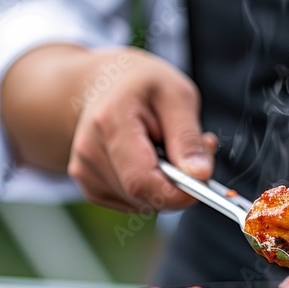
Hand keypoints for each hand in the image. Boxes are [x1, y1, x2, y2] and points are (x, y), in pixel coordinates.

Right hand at [66, 47, 216, 211]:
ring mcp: (85, 171)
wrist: (106, 84)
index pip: (141, 181)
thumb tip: (199, 175)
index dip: (177, 193)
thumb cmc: (144, 85)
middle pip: (143, 195)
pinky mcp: (90, 185)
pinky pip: (133, 203)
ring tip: (167, 148)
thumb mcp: (177, 96)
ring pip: (141, 203)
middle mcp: (89, 151)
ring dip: (165, 185)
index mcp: (110, 123)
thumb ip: (188, 137)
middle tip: (193, 152)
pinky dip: (151, 189)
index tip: (204, 182)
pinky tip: (150, 160)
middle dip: (178, 184)